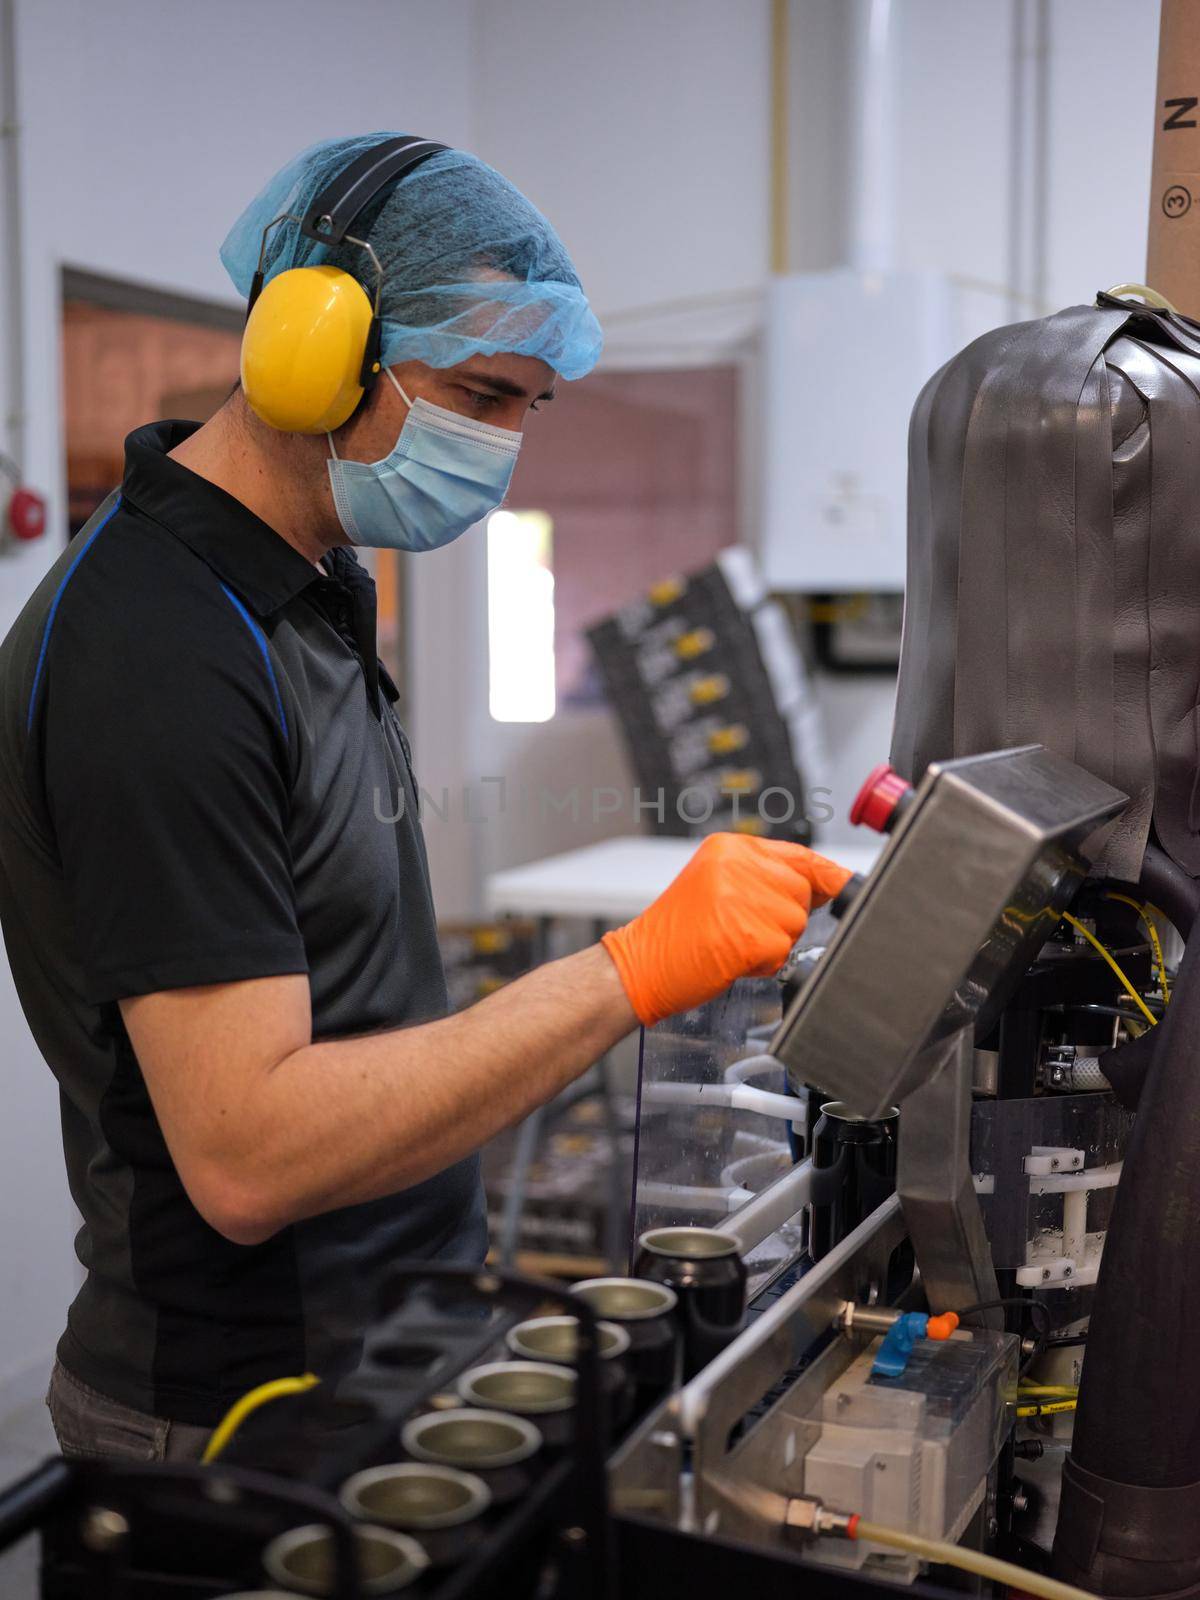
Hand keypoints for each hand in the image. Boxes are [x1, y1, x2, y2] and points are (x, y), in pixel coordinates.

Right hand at [601, 833, 851, 1026]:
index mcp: (731, 848)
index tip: (842, 885)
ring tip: (733, 942)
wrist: (640, 962)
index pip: (799, 855)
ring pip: (795, 924)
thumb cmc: (677, 931)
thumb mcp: (717, 884)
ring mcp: (743, 898)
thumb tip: (828, 883)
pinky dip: (763, 964)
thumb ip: (765, 877)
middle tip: (743, 928)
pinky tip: (732, 958)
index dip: (825, 875)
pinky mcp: (748, 934)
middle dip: (785, 917)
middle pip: (801, 892)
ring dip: (773, 942)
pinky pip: (782, 952)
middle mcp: (737, 865)